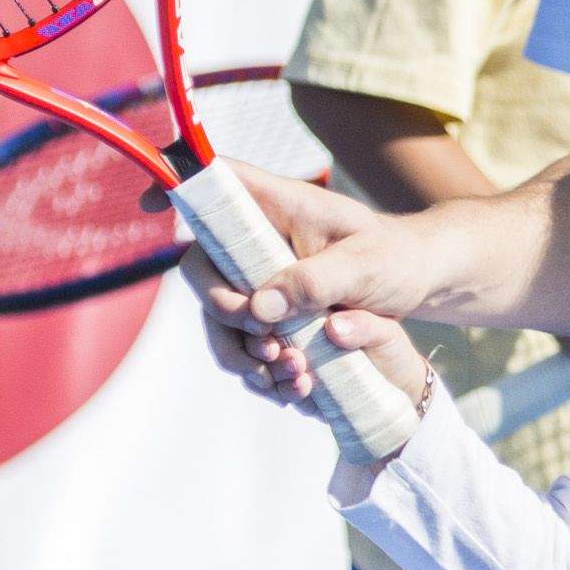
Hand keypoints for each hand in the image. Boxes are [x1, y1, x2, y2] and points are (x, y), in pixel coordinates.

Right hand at [179, 163, 433, 404]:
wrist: (419, 283)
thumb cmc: (396, 258)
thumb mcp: (366, 266)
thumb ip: (315, 281)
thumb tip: (259, 309)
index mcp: (282, 206)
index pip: (220, 182)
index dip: (181, 184)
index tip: (150, 204)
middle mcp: (261, 239)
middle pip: (203, 263)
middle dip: (220, 306)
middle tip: (264, 337)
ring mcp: (261, 277)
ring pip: (217, 313)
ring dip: (239, 349)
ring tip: (287, 374)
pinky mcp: (271, 314)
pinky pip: (242, 343)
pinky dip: (257, 369)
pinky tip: (293, 388)